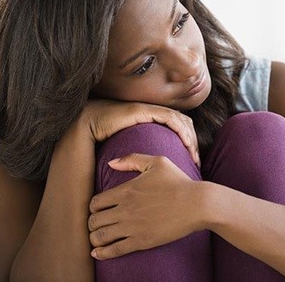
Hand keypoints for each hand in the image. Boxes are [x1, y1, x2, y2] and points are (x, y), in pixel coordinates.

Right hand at [81, 100, 199, 165]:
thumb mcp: (129, 149)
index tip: (193, 161)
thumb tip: (151, 175)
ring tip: (194, 156)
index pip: (179, 127)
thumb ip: (142, 155)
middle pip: (184, 123)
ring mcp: (149, 110)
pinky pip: (169, 118)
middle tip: (197, 161)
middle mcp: (153, 112)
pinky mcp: (144, 111)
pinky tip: (185, 144)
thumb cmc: (103, 140)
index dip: (189, 142)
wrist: (86, 126)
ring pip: (180, 120)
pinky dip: (180, 130)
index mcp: (151, 119)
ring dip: (190, 138)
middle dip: (194, 141)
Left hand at [88, 153, 204, 259]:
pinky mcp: (142, 241)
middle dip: (91, 223)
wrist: (197, 204)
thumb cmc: (179, 181)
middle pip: (93, 220)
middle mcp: (125, 209)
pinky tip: (97, 253)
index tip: (98, 210)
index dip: (93, 207)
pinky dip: (103, 253)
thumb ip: (132, 159)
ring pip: (100, 236)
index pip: (95, 202)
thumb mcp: (157, 162)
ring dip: (94, 238)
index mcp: (126, 190)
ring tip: (97, 238)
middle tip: (97, 224)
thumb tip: (111, 162)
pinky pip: (115, 250)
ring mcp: (133, 226)